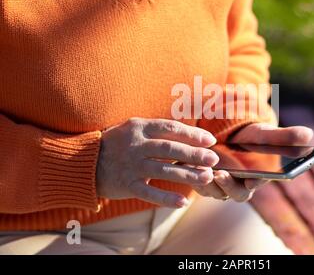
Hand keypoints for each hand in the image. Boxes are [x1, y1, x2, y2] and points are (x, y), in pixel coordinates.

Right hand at [96, 118, 218, 207]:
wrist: (84, 161)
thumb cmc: (117, 143)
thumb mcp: (134, 129)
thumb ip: (157, 130)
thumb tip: (189, 135)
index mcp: (140, 127)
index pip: (171, 128)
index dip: (192, 134)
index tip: (210, 140)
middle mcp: (136, 145)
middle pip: (170, 148)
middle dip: (195, 154)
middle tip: (214, 159)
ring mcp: (131, 166)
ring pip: (164, 170)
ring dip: (187, 174)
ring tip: (206, 177)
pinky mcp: (127, 185)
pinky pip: (149, 193)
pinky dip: (166, 198)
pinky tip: (183, 201)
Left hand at [192, 122, 313, 201]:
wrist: (227, 133)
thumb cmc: (250, 135)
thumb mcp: (264, 133)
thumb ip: (284, 136)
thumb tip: (309, 134)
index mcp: (259, 176)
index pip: (259, 184)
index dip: (256, 182)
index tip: (253, 178)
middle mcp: (241, 185)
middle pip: (238, 194)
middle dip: (229, 186)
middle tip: (221, 173)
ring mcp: (223, 185)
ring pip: (217, 192)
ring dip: (211, 184)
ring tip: (205, 170)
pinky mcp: (207, 182)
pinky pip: (201, 186)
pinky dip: (197, 179)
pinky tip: (193, 166)